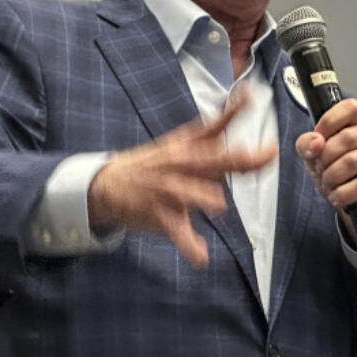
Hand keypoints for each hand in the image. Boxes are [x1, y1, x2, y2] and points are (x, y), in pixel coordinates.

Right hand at [88, 93, 275, 267]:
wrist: (106, 184)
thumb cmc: (155, 162)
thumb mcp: (182, 140)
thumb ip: (216, 125)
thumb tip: (245, 98)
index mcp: (188, 147)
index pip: (214, 128)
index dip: (233, 114)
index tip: (251, 99)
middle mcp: (178, 164)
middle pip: (207, 160)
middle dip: (230, 159)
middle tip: (251, 157)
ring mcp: (166, 188)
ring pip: (186, 192)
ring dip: (201, 198)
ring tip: (218, 207)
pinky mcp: (157, 213)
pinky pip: (176, 231)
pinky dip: (188, 245)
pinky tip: (200, 258)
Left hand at [296, 99, 356, 253]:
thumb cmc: (341, 176)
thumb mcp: (316, 156)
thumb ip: (308, 144)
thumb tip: (316, 142)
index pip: (349, 107)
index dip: (328, 124)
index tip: (317, 143)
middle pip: (346, 137)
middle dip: (325, 160)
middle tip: (322, 173)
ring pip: (353, 161)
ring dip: (333, 178)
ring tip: (330, 186)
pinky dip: (344, 194)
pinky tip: (339, 197)